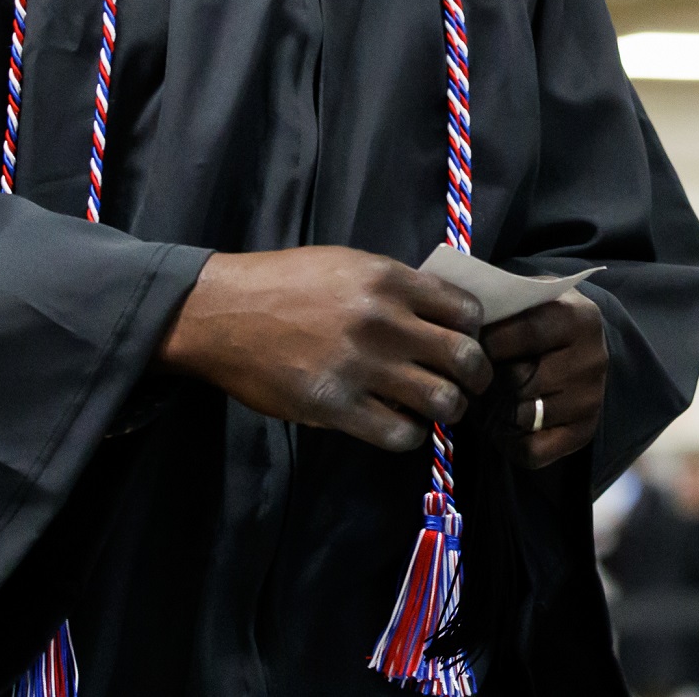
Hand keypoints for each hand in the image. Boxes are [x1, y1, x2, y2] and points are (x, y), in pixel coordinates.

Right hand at [159, 247, 491, 452]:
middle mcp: (383, 322)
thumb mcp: (348, 264)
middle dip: (477, 376)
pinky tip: (400, 424)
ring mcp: (360, 367)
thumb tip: (444, 314)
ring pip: (442, 400)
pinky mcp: (335, 407)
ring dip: (447, 409)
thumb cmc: (285, 283)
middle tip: (469, 384)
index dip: (476, 331)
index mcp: (388, 279)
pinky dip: (410, 434)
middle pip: (466, 358)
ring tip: (438, 408)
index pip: (467, 310)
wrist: (222, 313)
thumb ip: (397, 287)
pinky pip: (399, 433)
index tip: (468, 342)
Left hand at [483, 289, 606, 469]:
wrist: (582, 347)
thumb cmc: (541, 320)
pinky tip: (504, 422)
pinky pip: (532, 450)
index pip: (525, 334)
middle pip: (520, 380)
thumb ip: (503, 308)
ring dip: (495, 412)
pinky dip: (508, 442)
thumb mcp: (529, 301)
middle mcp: (592, 359)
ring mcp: (590, 399)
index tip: (466, 346)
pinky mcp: (584, 432)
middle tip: (470, 378)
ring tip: (487, 397)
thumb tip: (461, 329)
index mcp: (579, 317)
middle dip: (488, 381)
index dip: (487, 342)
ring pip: (523, 416)